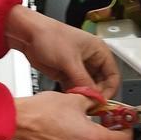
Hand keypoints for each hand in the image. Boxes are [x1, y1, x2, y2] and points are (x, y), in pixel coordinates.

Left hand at [5, 6, 120, 98]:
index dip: (109, 90)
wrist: (27, 34)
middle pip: (101, 83)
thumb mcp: (69, 60)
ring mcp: (78, 67)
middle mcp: (90, 59)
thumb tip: (94, 96)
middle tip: (89, 105)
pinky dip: (74, 94)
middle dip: (95, 94)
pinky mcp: (66, 73)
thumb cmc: (49, 35)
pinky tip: (70, 99)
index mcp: (98, 50)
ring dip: (84, 95)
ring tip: (78, 102)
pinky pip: (76, 88)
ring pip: (88, 87)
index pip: (113, 75)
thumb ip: (83, 80)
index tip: (101, 101)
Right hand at [13, 92, 132, 139]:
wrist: (19, 122)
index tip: (124, 126)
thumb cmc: (42, 112)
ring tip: (90, 137)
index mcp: (92, 139)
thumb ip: (92, 101)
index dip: (127, 132)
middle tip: (107, 129)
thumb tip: (97, 100)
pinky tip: (72, 137)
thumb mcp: (75, 99)